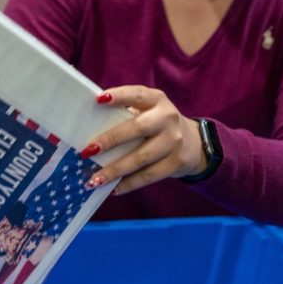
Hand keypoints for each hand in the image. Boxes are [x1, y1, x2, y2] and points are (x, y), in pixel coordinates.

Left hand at [80, 85, 206, 194]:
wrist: (194, 142)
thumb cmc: (158, 124)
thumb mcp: (149, 110)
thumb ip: (126, 113)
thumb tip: (89, 126)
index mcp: (156, 99)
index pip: (137, 94)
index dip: (119, 96)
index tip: (98, 100)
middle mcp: (167, 117)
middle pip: (138, 128)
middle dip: (111, 139)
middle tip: (88, 151)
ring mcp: (174, 141)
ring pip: (141, 157)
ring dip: (116, 170)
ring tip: (95, 179)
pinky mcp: (176, 162)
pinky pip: (149, 175)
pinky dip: (129, 183)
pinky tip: (113, 189)